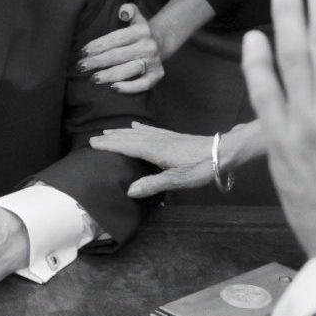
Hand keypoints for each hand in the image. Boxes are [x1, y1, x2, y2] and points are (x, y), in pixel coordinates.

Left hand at [79, 2, 164, 93]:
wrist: (161, 42)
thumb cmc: (139, 32)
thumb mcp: (136, 16)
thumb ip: (129, 10)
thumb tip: (122, 12)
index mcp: (142, 30)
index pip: (115, 39)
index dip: (98, 46)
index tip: (82, 52)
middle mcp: (149, 46)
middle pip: (118, 55)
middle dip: (97, 62)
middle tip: (81, 67)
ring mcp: (153, 61)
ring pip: (129, 70)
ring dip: (109, 75)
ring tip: (93, 79)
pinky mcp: (158, 75)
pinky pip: (144, 84)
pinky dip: (129, 88)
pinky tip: (113, 88)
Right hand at [91, 121, 269, 197]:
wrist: (223, 152)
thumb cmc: (201, 168)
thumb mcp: (178, 180)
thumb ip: (153, 185)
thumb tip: (129, 190)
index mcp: (155, 150)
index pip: (127, 147)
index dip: (110, 145)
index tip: (93, 143)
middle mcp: (158, 140)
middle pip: (130, 138)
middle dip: (112, 138)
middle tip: (94, 137)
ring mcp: (166, 137)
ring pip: (139, 133)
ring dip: (122, 132)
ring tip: (109, 131)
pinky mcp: (173, 136)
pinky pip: (151, 130)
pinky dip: (140, 128)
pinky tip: (136, 125)